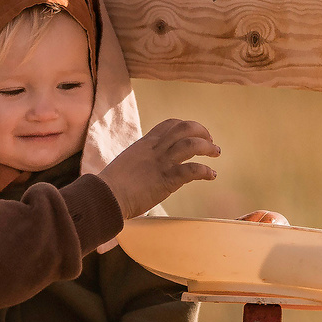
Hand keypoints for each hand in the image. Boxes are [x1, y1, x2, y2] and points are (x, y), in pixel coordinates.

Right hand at [97, 118, 219, 216]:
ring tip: (216, 153)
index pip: (169, 124)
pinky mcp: (167, 180)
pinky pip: (193, 170)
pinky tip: (211, 175)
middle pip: (184, 128)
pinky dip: (206, 171)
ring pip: (192, 145)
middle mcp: (155, 149)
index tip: (194, 133)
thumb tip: (141, 172)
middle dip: (201, 131)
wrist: (105, 196)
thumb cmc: (110, 187)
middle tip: (210, 141)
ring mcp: (161, 163)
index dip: (185, 125)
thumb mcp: (126, 165)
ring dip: (208, 147)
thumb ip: (138, 163)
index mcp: (145, 144)